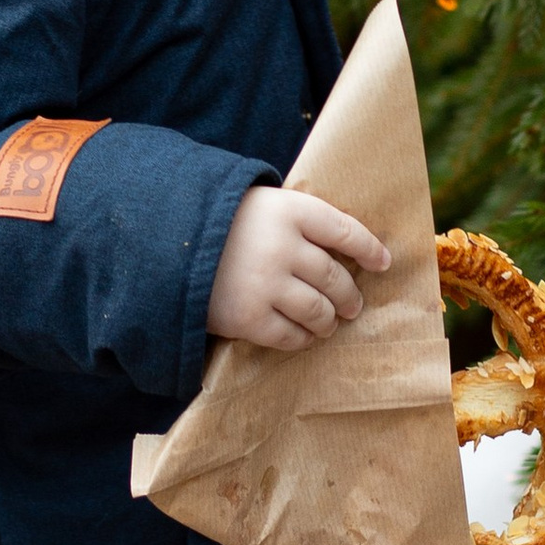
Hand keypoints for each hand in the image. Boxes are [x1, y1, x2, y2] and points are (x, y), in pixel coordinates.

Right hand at [207, 187, 390, 350]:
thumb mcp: (259, 204)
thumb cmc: (216, 223)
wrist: (161, 242)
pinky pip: (290, 336)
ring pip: (318, 310)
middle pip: (334, 277)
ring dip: (329, 321)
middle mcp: (284, 246)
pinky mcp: (248, 317)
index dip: (368, 248)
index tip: (382, 262)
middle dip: (349, 296)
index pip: (345, 230)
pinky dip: (303, 339)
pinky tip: (304, 337)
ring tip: (330, 324)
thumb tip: (340, 249)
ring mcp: (266, 284)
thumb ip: (295, 221)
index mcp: (290, 210)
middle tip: (353, 306)